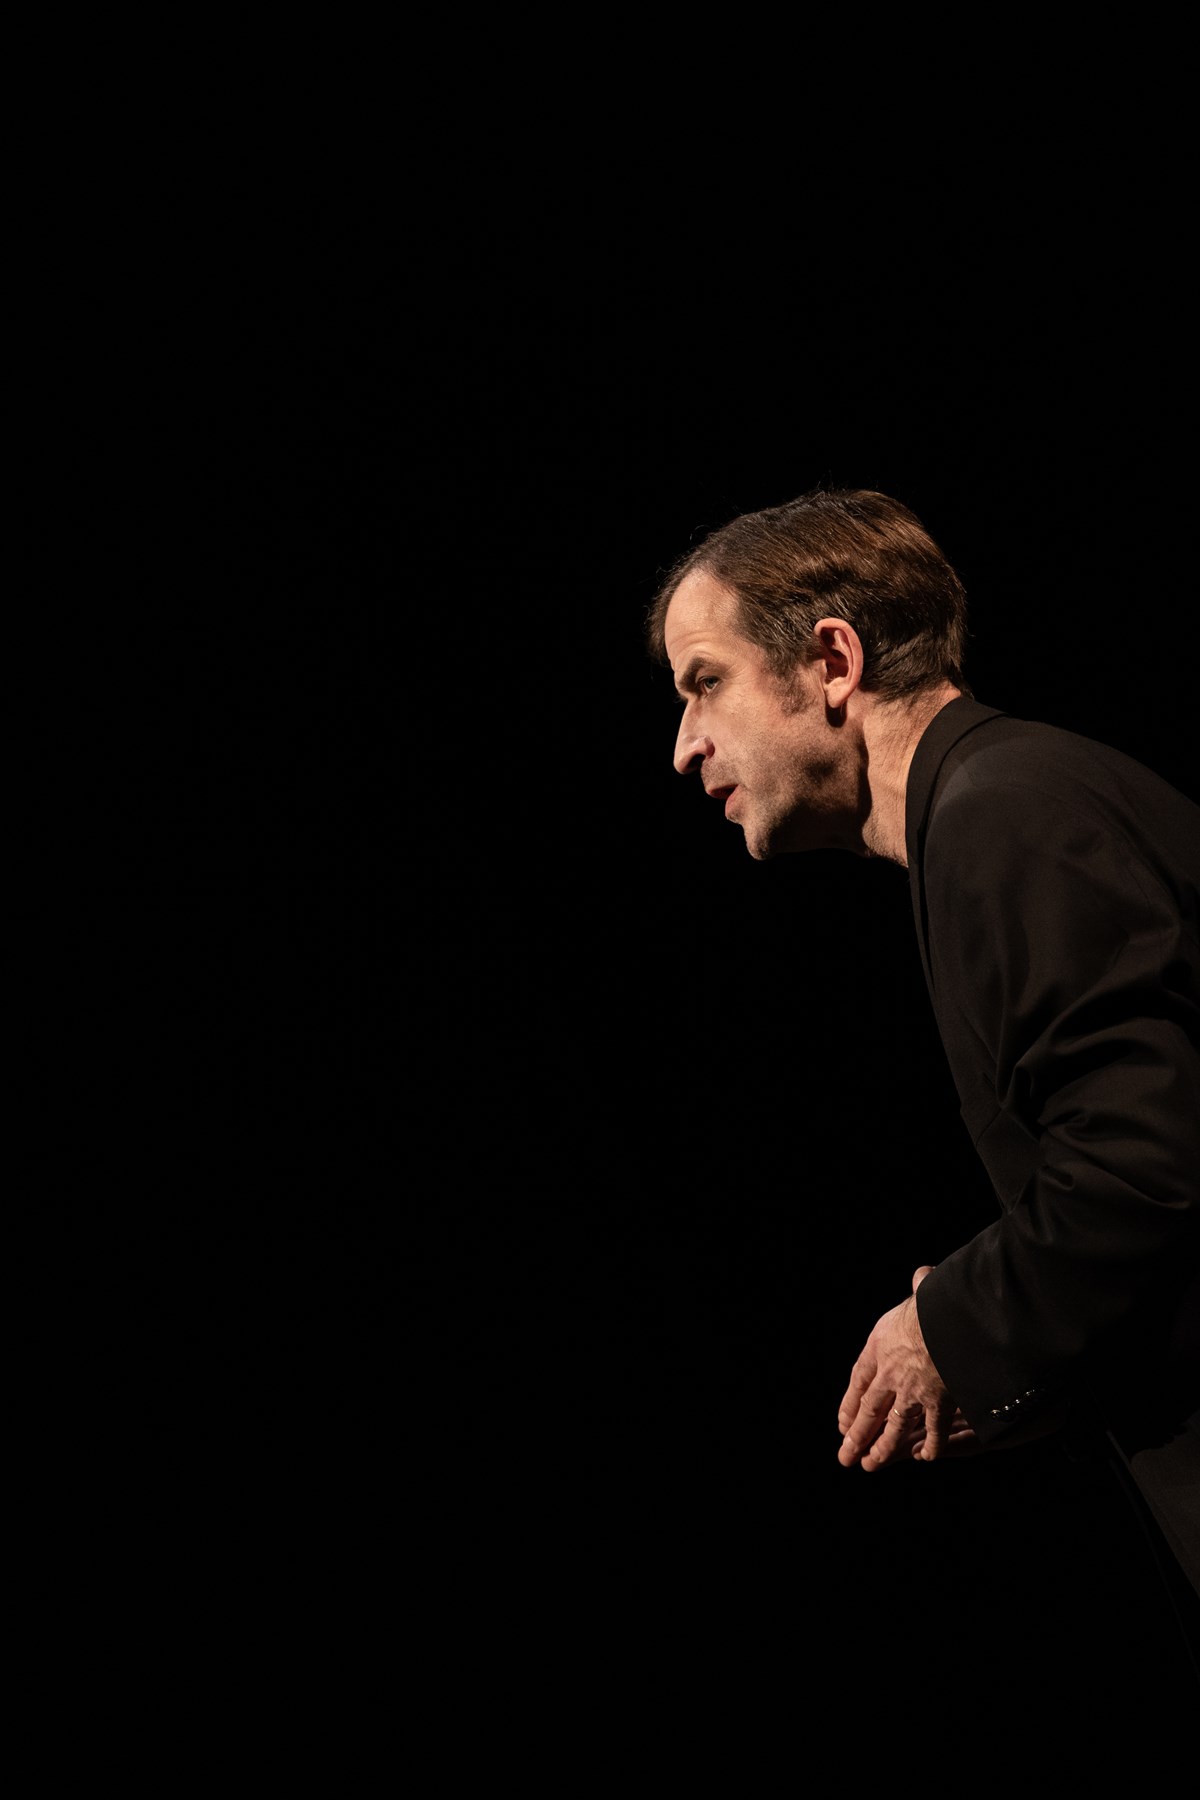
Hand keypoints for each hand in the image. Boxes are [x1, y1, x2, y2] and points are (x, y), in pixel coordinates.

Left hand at [836, 1266, 969, 1469]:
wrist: (952, 1322)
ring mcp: (913, 1393)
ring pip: (893, 1428)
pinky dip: (930, 1447)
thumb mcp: (923, 1293)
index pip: (859, 1381)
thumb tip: (923, 1275)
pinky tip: (924, 1457)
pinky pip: (933, 1433)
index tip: (842, 1423)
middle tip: (845, 1457)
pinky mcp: (938, 1405)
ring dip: (882, 1450)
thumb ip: (920, 1288)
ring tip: (870, 1466)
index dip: (850, 1404)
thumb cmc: (936, 1304)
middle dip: (856, 1436)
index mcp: (880, 1346)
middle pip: (869, 1411)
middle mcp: (890, 1374)